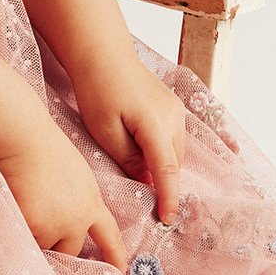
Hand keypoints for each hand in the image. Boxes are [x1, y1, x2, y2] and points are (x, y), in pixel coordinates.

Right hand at [0, 121, 128, 269]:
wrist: (24, 140)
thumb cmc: (44, 148)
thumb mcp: (76, 175)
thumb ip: (77, 200)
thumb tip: (68, 217)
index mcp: (91, 203)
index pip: (109, 236)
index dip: (115, 256)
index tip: (120, 271)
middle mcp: (78, 220)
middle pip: (71, 251)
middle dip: (57, 246)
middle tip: (42, 232)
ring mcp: (55, 226)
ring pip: (42, 246)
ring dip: (32, 234)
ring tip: (22, 205)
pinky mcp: (33, 228)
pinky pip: (23, 239)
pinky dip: (16, 227)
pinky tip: (11, 205)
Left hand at [71, 55, 192, 225]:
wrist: (103, 55)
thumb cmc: (98, 91)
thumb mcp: (105, 132)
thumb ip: (128, 160)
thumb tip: (146, 180)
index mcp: (156, 126)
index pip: (168, 171)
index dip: (169, 198)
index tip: (168, 220)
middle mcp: (174, 118)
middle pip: (173, 163)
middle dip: (163, 183)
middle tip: (145, 203)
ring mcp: (177, 110)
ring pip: (174, 152)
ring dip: (162, 167)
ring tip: (138, 174)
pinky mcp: (173, 106)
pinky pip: (172, 139)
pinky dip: (161, 152)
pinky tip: (142, 153)